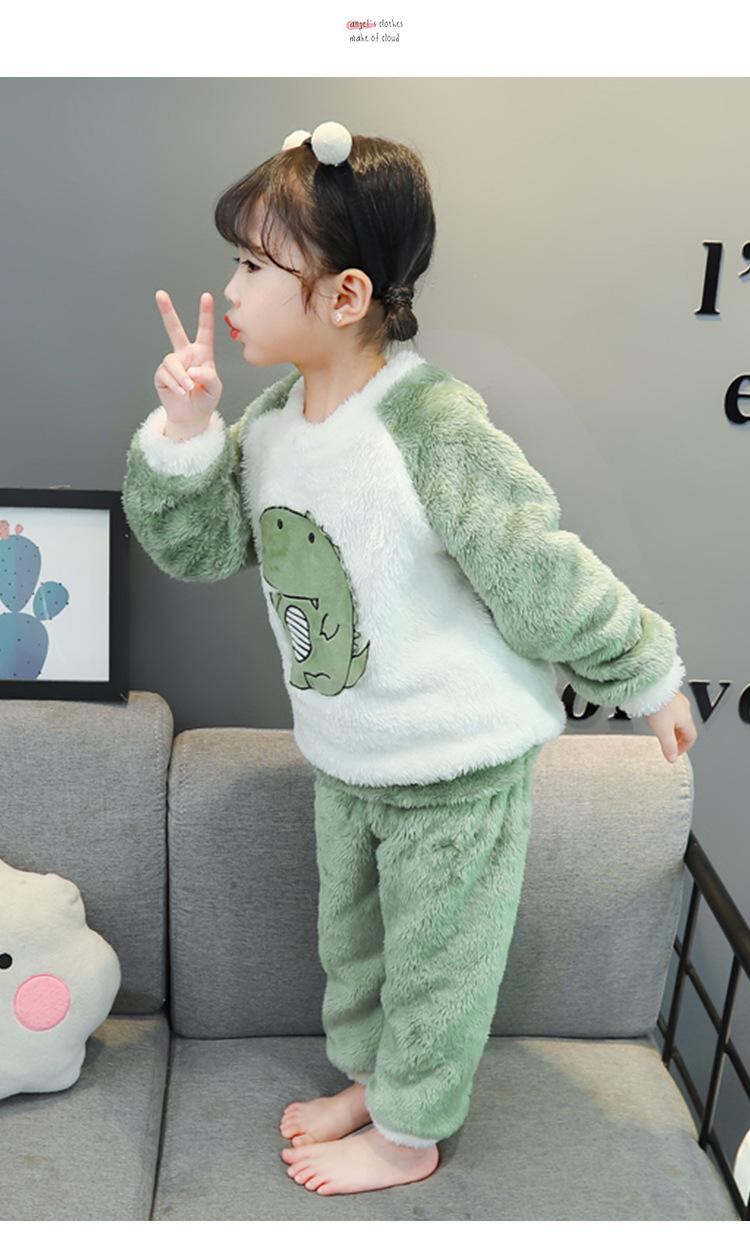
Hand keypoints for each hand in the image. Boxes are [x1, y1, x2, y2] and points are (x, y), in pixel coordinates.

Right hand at [153, 290, 222, 429]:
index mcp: (202, 353)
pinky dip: (175, 383)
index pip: (205, 331)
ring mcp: (173, 364)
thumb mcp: (215, 388)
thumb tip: (191, 369)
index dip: (205, 314)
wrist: (191, 416)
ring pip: (172, 361)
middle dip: (167, 312)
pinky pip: (165, 374)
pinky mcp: (162, 375)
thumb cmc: (205, 399)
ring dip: (180, 376)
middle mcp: (186, 354)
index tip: (206, 296)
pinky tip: (181, 391)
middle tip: (160, 294)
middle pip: (174, 330)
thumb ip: (208, 376)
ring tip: (188, 388)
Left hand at [645, 691, 697, 763]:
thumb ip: (668, 747)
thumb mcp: (663, 731)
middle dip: (678, 738)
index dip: (685, 748)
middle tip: (669, 745)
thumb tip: (672, 758)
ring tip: (661, 732)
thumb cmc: (658, 704)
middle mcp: (684, 708)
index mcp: (687, 718)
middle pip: (685, 727)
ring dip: (672, 728)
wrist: (650, 685)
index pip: (692, 737)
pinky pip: (670, 709)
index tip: (676, 753)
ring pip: (678, 718)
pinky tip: (656, 717)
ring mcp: (677, 700)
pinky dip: (666, 717)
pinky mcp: (668, 694)